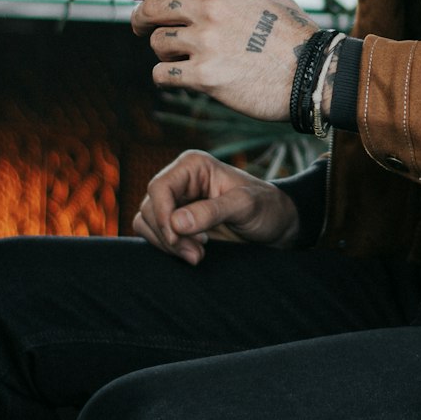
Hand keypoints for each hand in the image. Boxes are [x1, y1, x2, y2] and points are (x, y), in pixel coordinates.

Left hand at [126, 0, 319, 122]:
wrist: (312, 75)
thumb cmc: (299, 39)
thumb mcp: (274, 2)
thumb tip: (245, 2)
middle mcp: (210, 9)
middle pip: (152, 7)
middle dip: (139, 17)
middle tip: (140, 27)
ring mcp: (205, 43)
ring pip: (157, 42)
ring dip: (161, 51)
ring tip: (176, 58)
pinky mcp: (204, 76)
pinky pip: (163, 75)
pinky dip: (165, 77)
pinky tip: (178, 78)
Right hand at [132, 149, 299, 263]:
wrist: (275, 225)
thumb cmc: (265, 207)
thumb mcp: (246, 207)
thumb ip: (213, 212)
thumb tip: (176, 222)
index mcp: (193, 166)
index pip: (159, 188)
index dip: (162, 216)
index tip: (179, 240)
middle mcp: (179, 180)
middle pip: (149, 207)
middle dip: (168, 235)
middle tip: (197, 253)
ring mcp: (175, 201)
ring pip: (146, 222)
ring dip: (167, 244)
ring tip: (198, 254)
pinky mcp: (175, 221)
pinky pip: (153, 234)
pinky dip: (167, 248)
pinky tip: (194, 252)